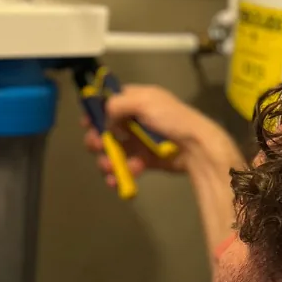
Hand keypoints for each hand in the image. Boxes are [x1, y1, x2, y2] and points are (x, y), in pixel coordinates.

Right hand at [82, 86, 217, 188]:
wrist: (195, 148)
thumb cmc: (172, 119)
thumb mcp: (145, 101)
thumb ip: (119, 105)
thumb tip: (104, 117)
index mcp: (135, 101)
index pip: (108, 103)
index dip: (95, 113)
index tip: (86, 124)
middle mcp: (134, 121)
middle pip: (106, 131)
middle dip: (98, 141)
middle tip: (97, 147)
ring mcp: (138, 143)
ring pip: (112, 152)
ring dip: (107, 162)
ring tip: (110, 169)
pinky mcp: (142, 162)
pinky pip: (124, 168)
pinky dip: (120, 174)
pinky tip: (120, 180)